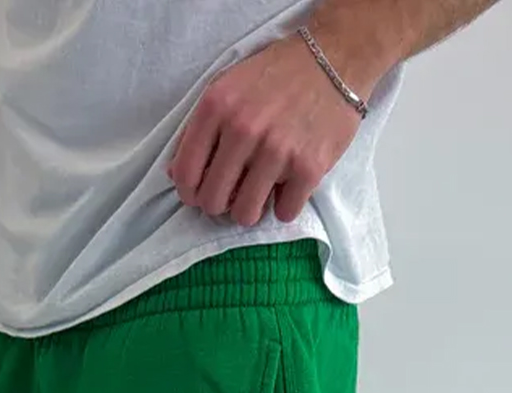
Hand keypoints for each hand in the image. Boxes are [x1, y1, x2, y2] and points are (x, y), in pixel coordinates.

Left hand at [168, 33, 367, 227]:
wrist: (334, 57)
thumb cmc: (276, 75)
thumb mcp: (227, 87)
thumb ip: (200, 129)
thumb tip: (177, 176)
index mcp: (216, 108)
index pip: (185, 175)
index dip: (190, 193)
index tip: (201, 194)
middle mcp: (243, 130)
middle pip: (213, 201)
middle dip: (220, 203)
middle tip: (234, 193)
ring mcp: (277, 151)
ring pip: (246, 215)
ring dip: (251, 209)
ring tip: (261, 191)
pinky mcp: (309, 167)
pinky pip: (284, 213)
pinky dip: (286, 205)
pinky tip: (289, 185)